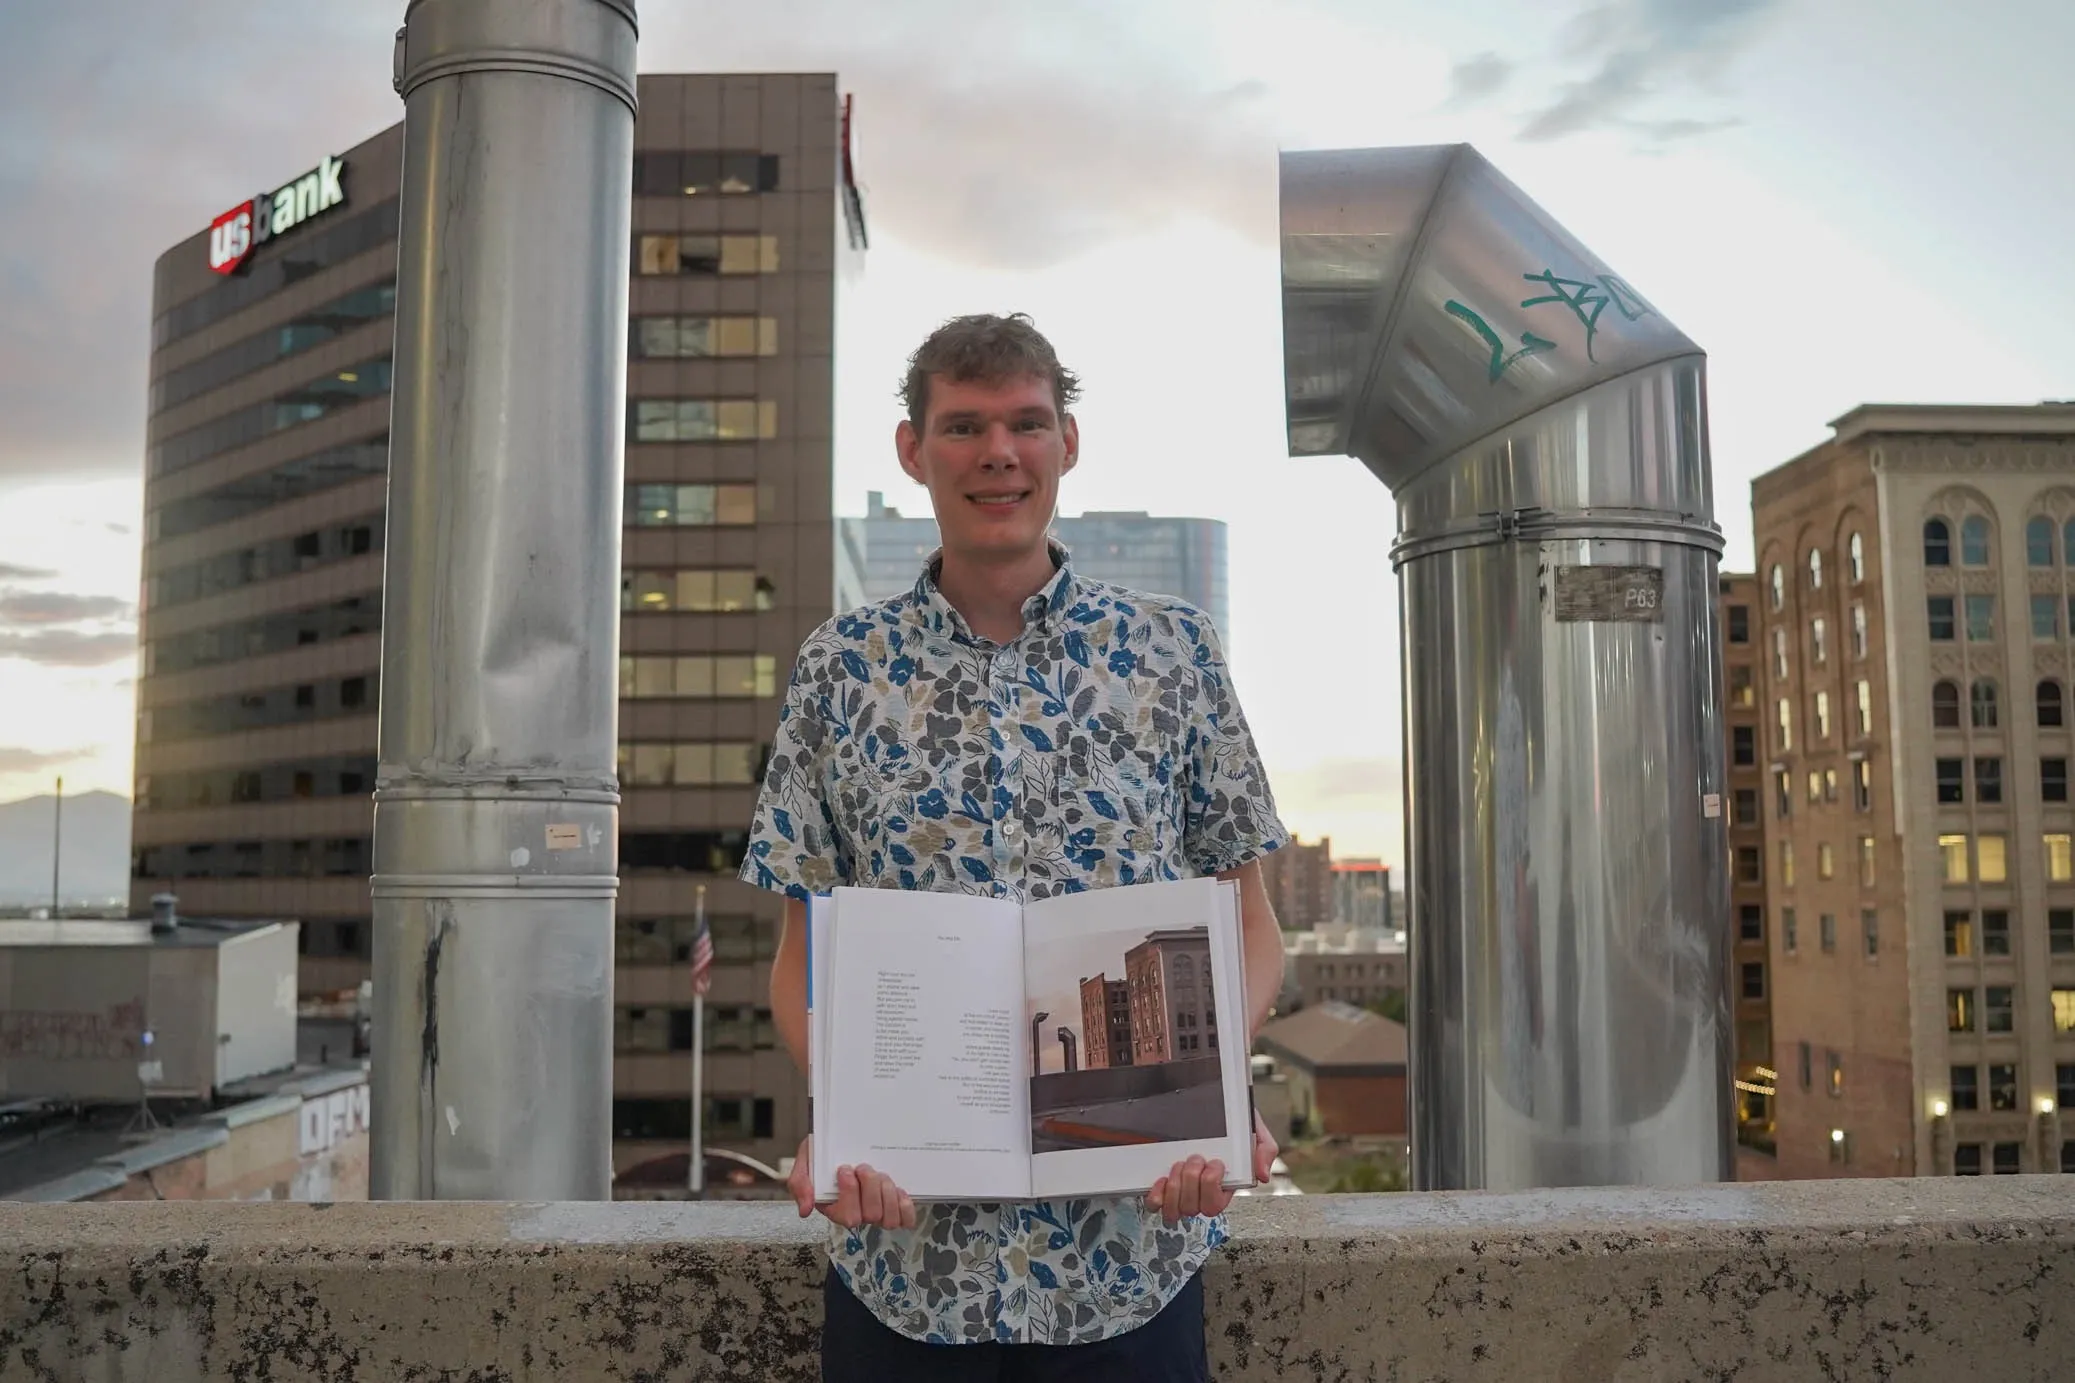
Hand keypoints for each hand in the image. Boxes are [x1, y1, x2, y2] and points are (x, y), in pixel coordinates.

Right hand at [786, 1136, 916, 1230]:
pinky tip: (899, 1190)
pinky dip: (905, 1207)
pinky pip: (905, 1220)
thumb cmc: (823, 1156)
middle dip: (870, 1186)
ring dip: (887, 1193)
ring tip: (881, 1175)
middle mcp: (857, 1214)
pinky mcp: (894, 1208)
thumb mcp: (805, 1163)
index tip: (845, 1168)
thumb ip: (800, 1184)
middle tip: (863, 1167)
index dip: (850, 1192)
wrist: (841, 1146)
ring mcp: (876, 1213)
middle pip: (871, 1215)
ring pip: (888, 1218)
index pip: (848, 1215)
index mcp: (834, 1208)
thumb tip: (805, 1210)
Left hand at [1146, 1109, 1276, 1226]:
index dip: (1211, 1187)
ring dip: (1176, 1187)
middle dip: (1193, 1182)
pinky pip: (1156, 1204)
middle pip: (1194, 1208)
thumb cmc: (1228, 1118)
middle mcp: (1200, 1191)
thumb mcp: (1252, 1128)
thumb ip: (1264, 1150)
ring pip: (1175, 1209)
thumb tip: (1262, 1175)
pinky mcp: (1161, 1182)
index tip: (1215, 1162)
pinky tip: (1162, 1178)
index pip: (1215, 1205)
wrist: (1199, 1095)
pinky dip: (1157, 1195)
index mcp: (1223, 1184)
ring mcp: (1179, 1189)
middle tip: (1195, 1158)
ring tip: (1180, 1163)